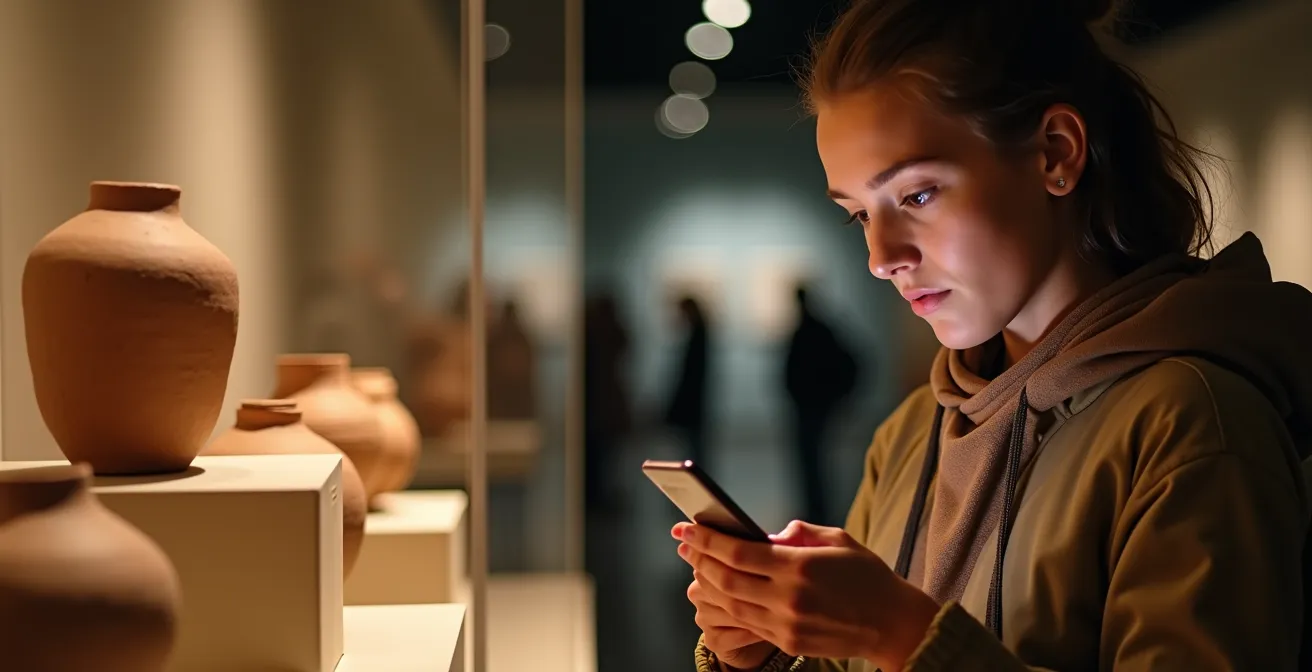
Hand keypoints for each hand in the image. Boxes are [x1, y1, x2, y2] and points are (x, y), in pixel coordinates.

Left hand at [674, 520, 939, 670]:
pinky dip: (729, 605)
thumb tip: (764, 535)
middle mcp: (789, 596)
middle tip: (685, 544)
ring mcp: (787, 623)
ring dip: (709, 583)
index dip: (708, 539)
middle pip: (727, 579)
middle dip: (700, 559)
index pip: (739, 552)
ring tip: (698, 565)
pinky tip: (722, 590)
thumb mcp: (838, 539)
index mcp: (800, 566)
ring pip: (732, 603)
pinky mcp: (789, 640)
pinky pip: (747, 622)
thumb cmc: (867, 574)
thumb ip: (798, 533)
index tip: (688, 528)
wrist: (893, 624)